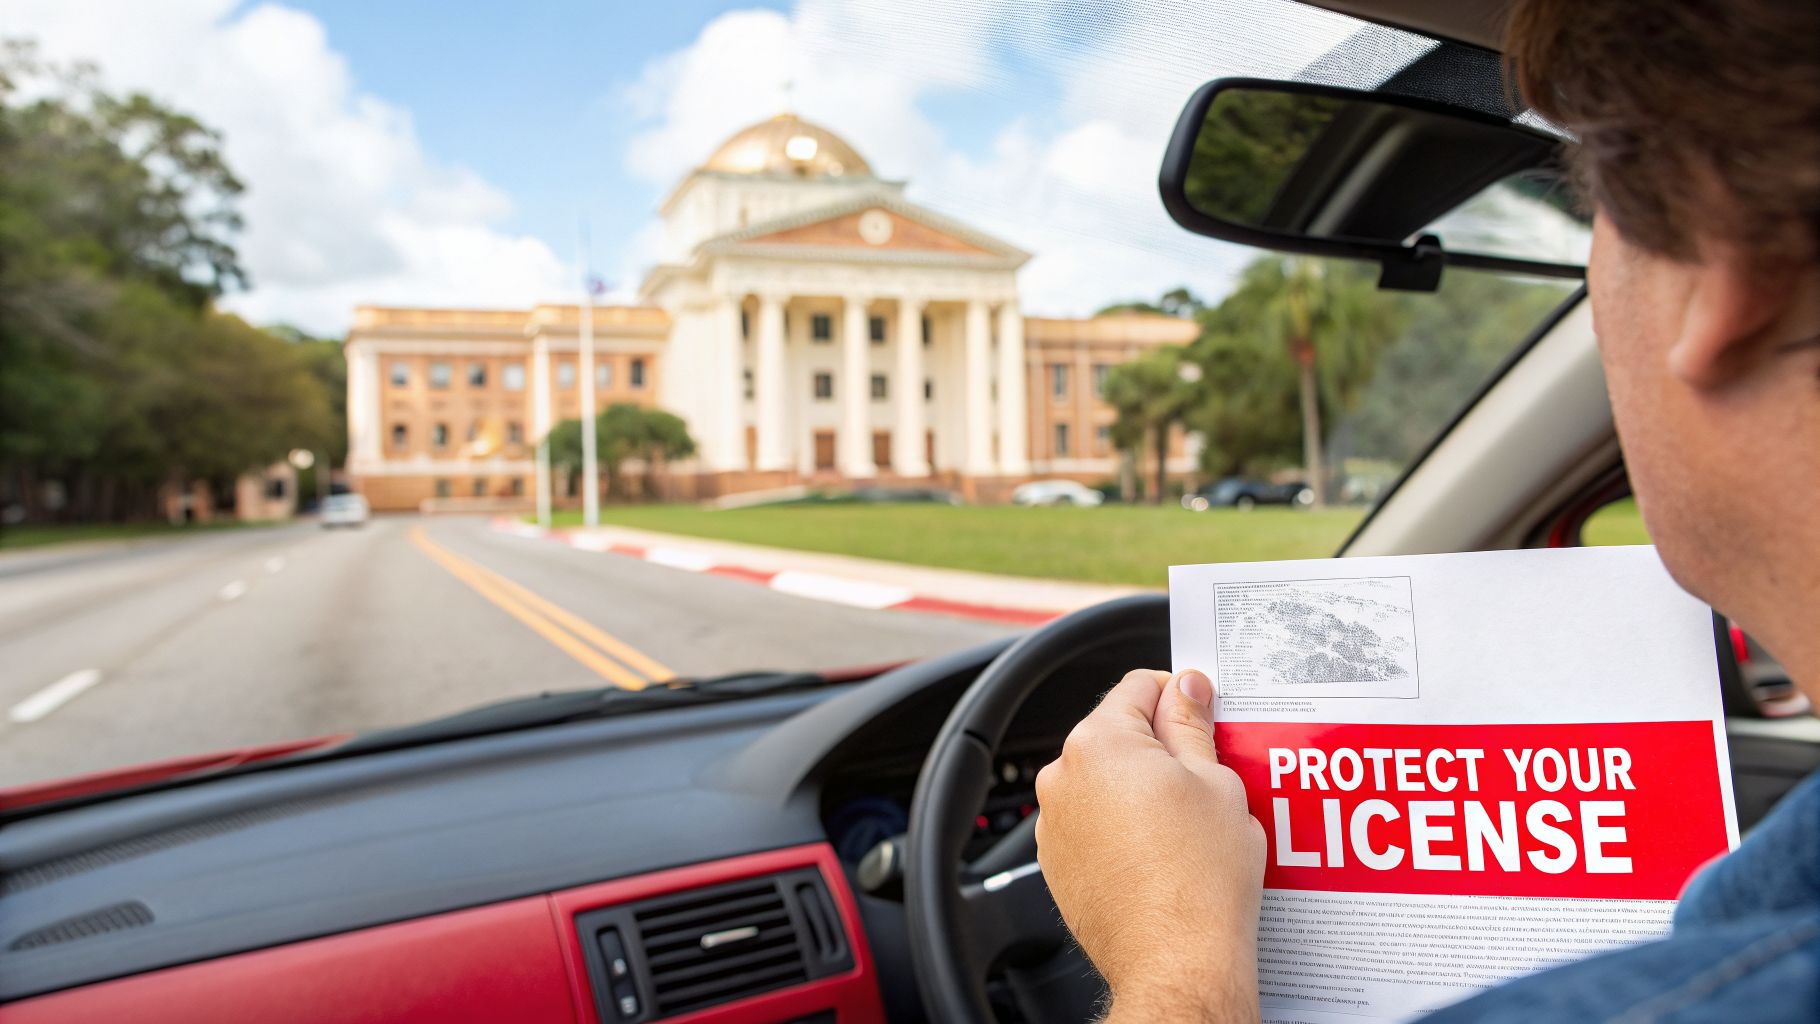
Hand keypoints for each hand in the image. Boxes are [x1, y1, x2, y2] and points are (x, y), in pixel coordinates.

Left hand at [1034, 669, 1264, 1022]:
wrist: (1176, 960)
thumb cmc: (1199, 879)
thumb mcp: (1215, 782)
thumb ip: (1192, 723)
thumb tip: (1185, 687)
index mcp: (1099, 743)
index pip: (1138, 687)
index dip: (1179, 695)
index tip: (1203, 713)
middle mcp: (1063, 776)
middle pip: (1117, 734)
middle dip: (1160, 747)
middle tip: (1207, 777)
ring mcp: (1055, 822)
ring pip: (1105, 781)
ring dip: (1140, 788)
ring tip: (1187, 822)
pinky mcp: (1057, 862)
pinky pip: (1093, 822)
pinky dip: (1121, 826)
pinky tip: (1161, 852)